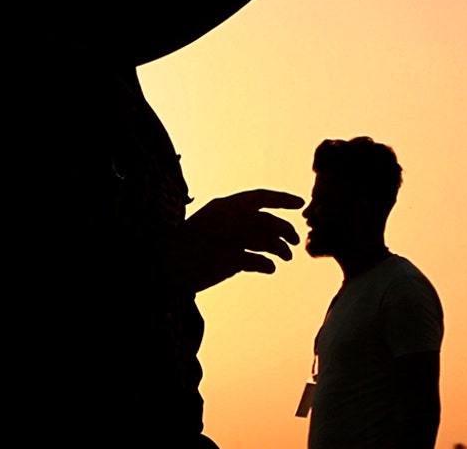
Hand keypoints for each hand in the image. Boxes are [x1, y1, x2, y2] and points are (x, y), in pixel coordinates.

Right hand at [164, 188, 304, 293]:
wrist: (166, 261)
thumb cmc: (186, 242)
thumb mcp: (209, 219)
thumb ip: (232, 218)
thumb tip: (260, 223)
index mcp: (225, 205)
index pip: (261, 197)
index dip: (283, 199)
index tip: (300, 203)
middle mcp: (232, 218)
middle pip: (271, 221)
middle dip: (287, 231)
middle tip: (294, 240)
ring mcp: (232, 239)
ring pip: (269, 242)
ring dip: (282, 250)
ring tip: (285, 257)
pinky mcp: (231, 260)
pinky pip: (260, 262)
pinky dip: (268, 266)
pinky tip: (270, 269)